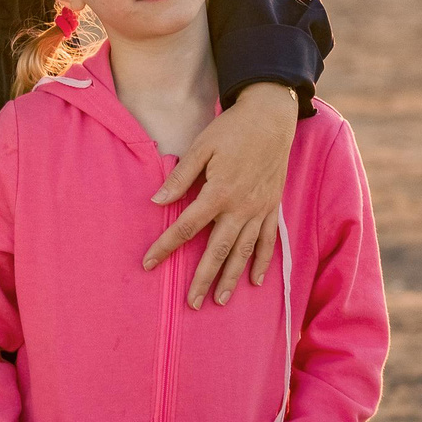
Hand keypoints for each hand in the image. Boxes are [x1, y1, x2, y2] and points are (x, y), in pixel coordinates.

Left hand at [141, 82, 296, 307]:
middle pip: (217, 250)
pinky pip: (269, 241)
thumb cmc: (232, 129)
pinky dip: (262, 262)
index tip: (148, 263)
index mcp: (218, 192)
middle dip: (203, 278)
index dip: (165, 247)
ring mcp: (260, 210)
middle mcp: (241, 207)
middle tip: (191, 303)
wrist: (271, 118)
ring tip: (219, 300)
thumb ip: (180, 177)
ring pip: (243, 252)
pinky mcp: (273, 207)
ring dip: (231, 278)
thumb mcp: (201, 147)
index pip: (186, 227)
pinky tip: (255, 281)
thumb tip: (157, 202)